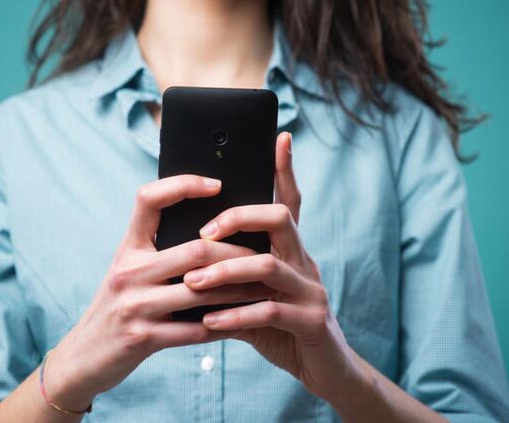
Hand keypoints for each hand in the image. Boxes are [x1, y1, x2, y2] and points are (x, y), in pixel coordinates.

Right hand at [45, 174, 276, 409]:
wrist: (84, 356)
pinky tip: (246, 321)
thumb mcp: (129, 270)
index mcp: (128, 248)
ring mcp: (135, 305)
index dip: (183, 185)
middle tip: (266, 254)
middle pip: (194, 249)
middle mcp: (129, 271)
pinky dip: (226, 324)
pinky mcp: (143, 338)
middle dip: (236, 253)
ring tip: (266, 286)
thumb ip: (159, 250)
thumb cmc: (119, 306)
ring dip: (240, 290)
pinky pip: (196, 329)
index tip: (216, 184)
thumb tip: (211, 229)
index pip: (149, 199)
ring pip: (202, 290)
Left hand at [184, 132, 355, 402]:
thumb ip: (230, 276)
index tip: (279, 137)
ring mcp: (312, 291)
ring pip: (269, 266)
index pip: (288, 201)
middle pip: (279, 219)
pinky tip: (209, 322)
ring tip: (192, 283)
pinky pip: (271, 312)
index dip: (285, 169)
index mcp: (290, 251)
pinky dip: (236, 315)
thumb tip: (184, 261)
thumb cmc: (280, 328)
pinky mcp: (312, 323)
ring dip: (226, 271)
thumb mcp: (254, 295)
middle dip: (238, 217)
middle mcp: (304, 262)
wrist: (324, 371)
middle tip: (202, 233)